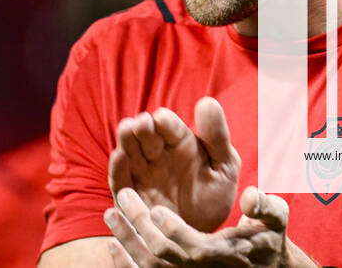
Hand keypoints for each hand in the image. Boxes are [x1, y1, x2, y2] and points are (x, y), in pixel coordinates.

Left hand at [104, 186, 289, 266]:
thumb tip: (251, 196)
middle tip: (124, 197)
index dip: (171, 230)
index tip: (155, 207)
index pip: (192, 248)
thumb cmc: (268, 237)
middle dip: (139, 227)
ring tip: (110, 213)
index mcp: (224, 254)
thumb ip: (266, 206)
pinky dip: (125, 264)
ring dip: (125, 242)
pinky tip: (113, 244)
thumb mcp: (276, 219)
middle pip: (162, 256)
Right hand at [109, 97, 239, 231]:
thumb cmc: (214, 197)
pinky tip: (119, 157)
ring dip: (126, 140)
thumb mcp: (224, 166)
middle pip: (145, 134)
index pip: (169, 125)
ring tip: (127, 129)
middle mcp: (158, 154)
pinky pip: (120, 179)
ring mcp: (142, 173)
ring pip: (129, 151)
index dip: (165, 121)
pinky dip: (118, 168)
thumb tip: (208, 102)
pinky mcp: (130, 196)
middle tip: (143, 124)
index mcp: (180, 142)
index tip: (163, 119)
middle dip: (143, 127)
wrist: (203, 239)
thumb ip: (217, 136)